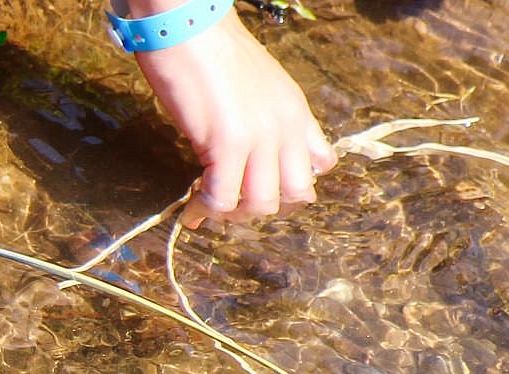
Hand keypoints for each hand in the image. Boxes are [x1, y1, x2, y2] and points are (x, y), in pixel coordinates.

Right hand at [132, 10, 334, 226]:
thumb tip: (248, 149)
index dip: (289, 186)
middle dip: (262, 209)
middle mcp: (286, 127)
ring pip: (261, 204)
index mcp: (296, 111)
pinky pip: (222, 198)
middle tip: (231, 205)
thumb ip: (265, 115)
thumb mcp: (256, 83)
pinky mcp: (226, 143)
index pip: (320, 166)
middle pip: (296, 195)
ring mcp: (260, 137)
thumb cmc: (209, 47)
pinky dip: (205, 211)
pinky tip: (190, 212)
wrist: (187, 23)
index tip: (257, 186)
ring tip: (208, 206)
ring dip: (233, 215)